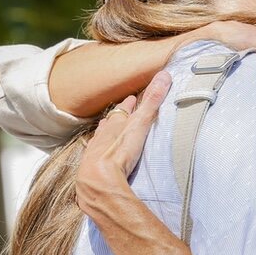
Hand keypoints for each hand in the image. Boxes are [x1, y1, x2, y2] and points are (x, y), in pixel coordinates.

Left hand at [76, 71, 172, 213]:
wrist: (99, 179)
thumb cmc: (119, 151)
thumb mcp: (140, 124)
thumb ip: (152, 101)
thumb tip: (164, 75)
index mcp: (114, 124)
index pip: (122, 110)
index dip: (128, 104)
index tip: (132, 98)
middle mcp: (102, 135)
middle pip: (109, 122)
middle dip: (116, 117)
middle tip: (121, 112)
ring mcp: (94, 152)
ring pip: (100, 138)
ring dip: (105, 133)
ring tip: (107, 130)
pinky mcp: (91, 169)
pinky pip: (94, 156)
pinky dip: (98, 152)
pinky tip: (98, 155)